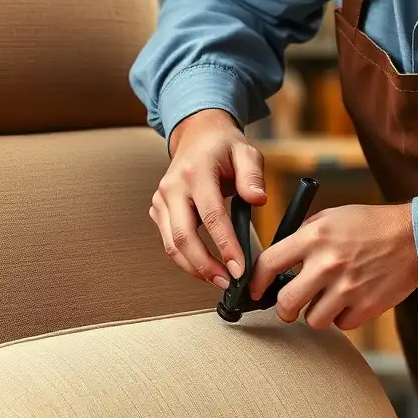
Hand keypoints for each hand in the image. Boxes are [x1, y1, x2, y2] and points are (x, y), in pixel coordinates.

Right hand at [150, 109, 267, 288]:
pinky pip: (169, 242)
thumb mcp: (247, 152)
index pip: (211, 215)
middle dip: (205, 265)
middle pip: (183, 237)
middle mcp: (172, 187)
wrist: (197, 135)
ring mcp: (161, 200)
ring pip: (171, 245)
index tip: (239, 268)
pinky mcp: (158, 211)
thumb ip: (253, 176)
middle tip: (227, 282)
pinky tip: (206, 268)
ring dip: (194, 268)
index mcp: (196, 172)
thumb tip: (258, 200)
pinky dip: (186, 260)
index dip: (225, 245)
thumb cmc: (223, 146)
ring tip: (219, 280)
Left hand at [249, 204, 417, 329]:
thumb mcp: (332, 216)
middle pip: (286, 303)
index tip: (256, 291)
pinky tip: (350, 301)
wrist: (416, 237)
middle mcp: (327, 264)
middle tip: (289, 307)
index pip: (268, 265)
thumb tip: (279, 260)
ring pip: (313, 320)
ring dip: (316, 313)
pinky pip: (341, 325)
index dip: (256, 283)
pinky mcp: (367, 306)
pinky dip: (343, 318)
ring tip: (328, 300)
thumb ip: (304, 236)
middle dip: (284, 309)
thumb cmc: (371, 225)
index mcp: (314, 238)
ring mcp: (348, 288)